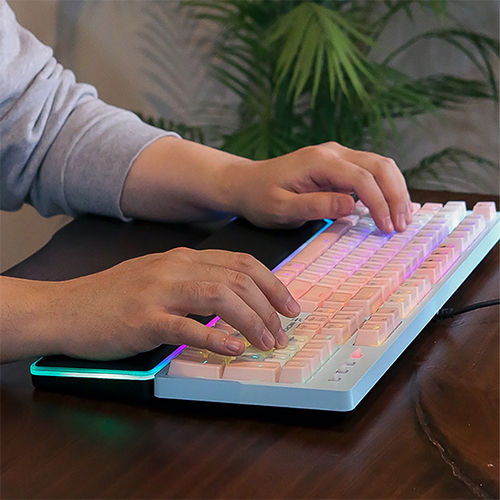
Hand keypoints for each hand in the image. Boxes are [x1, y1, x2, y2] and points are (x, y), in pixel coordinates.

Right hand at [1, 248, 299, 362]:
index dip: (272, 283)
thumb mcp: (158, 277)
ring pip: (220, 296)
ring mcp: (159, 291)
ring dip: (251, 321)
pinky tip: (233, 348)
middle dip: (269, 306)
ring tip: (267, 342)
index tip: (289, 306)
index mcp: (183, 258)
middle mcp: (176, 268)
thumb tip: (232, 298)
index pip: (241, 262)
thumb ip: (193, 281)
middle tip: (283, 332)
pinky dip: (215, 337)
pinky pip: (187, 325)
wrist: (67, 308)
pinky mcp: (143, 318)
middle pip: (237, 278)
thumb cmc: (114, 297)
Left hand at [122, 138, 411, 233]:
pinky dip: (384, 187)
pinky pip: (369, 171)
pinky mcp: (337, 163)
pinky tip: (388, 206)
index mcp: (319, 161)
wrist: (245, 184)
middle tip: (402, 226)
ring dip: (395, 190)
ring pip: (379, 165)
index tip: (387, 229)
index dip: (379, 204)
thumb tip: (351, 205)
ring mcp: (336, 155)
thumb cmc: (259, 198)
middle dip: (396, 195)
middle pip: (380, 165)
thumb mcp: (281, 209)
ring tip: (401, 218)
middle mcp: (332, 152)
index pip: (362, 179)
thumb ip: (315, 206)